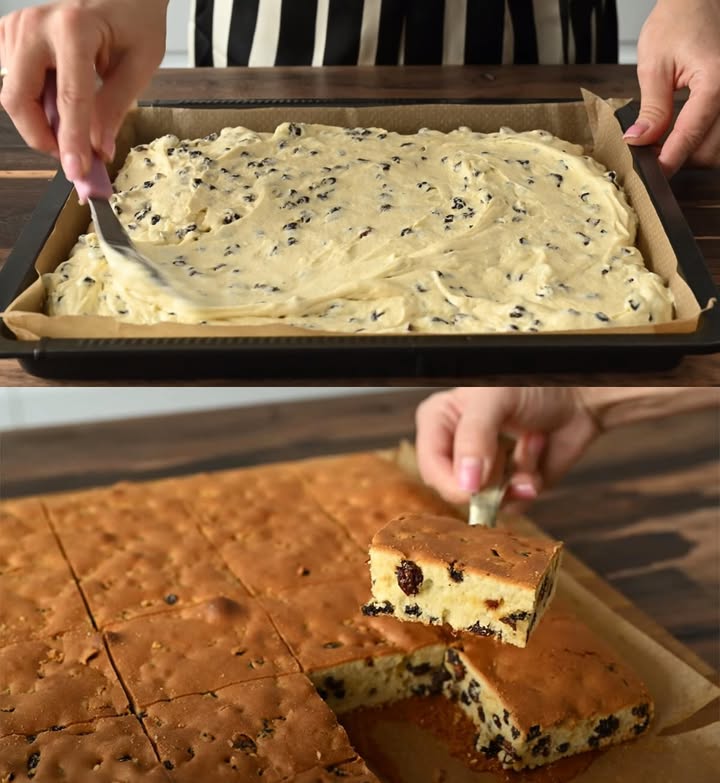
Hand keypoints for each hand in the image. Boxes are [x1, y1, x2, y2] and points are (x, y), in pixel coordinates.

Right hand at [0, 0, 167, 179]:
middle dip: (43, 137)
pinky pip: (13, 84)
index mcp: (72, 29)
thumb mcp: (139, 66)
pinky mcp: (10, 35)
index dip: (71, 142)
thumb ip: (114, 109)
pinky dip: (36, 104)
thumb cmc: (135, 21)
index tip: (76, 172)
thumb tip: (97, 151)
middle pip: (19, 99)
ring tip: (75, 125)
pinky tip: (61, 103)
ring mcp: (17, 28)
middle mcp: (35, 25)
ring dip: (41, 122)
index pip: (69, 100)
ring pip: (13, 96)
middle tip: (73, 155)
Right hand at [415, 388, 600, 504]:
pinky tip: (537, 452)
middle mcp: (456, 448)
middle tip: (509, 455)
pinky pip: (512, 505)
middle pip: (456, 489)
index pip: (431, 466)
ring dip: (515, 478)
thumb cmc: (533, 385)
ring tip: (531, 442)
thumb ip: (474, 437)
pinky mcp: (509, 486)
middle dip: (490, 480)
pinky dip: (530, 483)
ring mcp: (483, 469)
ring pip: (486, 501)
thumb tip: (466, 483)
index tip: (477, 487)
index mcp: (438, 421)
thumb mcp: (494, 399)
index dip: (452, 481)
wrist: (577, 395)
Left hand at [625, 0, 719, 175]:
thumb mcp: (655, 64)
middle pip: (711, 150)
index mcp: (717, 81)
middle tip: (652, 153)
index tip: (652, 175)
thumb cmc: (680, 18)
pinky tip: (685, 133)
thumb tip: (639, 140)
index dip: (669, 160)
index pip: (691, 135)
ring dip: (694, 152)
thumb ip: (652, 108)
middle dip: (681, 158)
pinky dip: (705, 139)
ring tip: (666, 142)